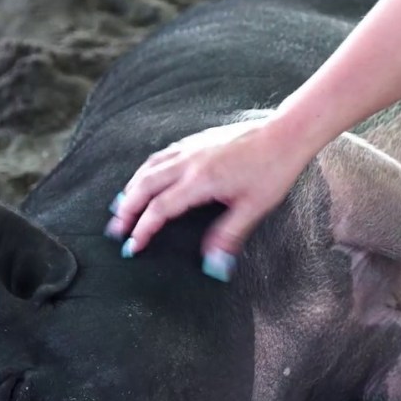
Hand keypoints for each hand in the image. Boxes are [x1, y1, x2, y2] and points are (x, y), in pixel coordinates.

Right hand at [105, 116, 307, 279]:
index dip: (143, 229)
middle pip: (144, 186)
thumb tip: (214, 267)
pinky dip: (146, 170)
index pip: (160, 209)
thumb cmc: (273, 169)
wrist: (285, 134)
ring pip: (149, 168)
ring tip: (121, 206)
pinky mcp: (197, 141)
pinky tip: (147, 177)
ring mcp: (191, 148)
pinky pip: (161, 156)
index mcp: (200, 181)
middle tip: (116, 229)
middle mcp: (189, 162)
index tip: (133, 247)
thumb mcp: (254, 208)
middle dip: (126, 209)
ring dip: (132, 188)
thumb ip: (229, 236)